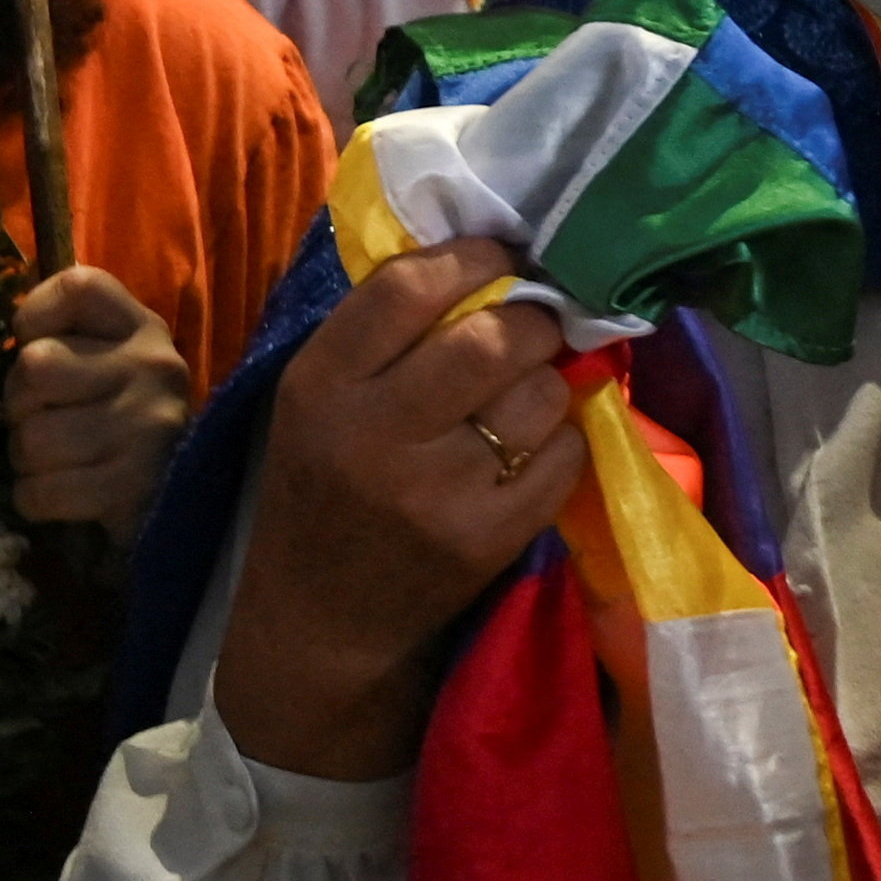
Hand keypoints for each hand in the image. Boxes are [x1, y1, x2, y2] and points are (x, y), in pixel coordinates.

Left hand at [7, 265, 193, 529]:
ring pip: (32, 438)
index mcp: (142, 328)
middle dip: (20, 403)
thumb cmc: (124, 419)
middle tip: (42, 417)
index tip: (37, 343)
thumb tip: (2, 341)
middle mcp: (151, 366)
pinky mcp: (132, 485)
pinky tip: (61, 492)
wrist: (181, 493)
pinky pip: (40, 492)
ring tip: (55, 459)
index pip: (78, 287)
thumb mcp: (110, 362)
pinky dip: (36, 498)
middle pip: (35, 366)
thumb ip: (65, 340)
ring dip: (27, 459)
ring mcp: (146, 425)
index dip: (36, 314)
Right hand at [214, 241, 572, 777]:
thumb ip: (380, 334)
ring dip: (548, 381)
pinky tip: (533, 450)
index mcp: (320, 385)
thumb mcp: (316, 404)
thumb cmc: (323, 493)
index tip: (504, 254)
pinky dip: (563, 441)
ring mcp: (435, 490)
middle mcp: (374, 432)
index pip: (408, 287)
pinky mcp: (486, 538)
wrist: (322, 627)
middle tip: (538, 320)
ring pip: (537, 392)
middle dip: (532, 317)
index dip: (472, 256)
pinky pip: (563, 455)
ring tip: (526, 392)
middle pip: (490, 336)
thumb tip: (484, 253)